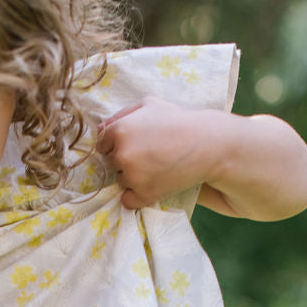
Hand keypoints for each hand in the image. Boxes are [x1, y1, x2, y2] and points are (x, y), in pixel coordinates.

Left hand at [97, 97, 214, 209]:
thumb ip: (120, 115)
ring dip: (132, 177)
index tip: (135, 143)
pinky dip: (136, 196)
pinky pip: (127, 200)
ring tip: (156, 165)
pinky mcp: (144, 195)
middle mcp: (122, 154)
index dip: (116, 144)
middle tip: (149, 153)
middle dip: (124, 159)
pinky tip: (152, 182)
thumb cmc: (178, 121)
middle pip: (110, 163)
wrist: (207, 144)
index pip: (101, 144)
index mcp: (120, 130)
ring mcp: (132, 177)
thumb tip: (99, 129)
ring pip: (120, 181)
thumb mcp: (149, 105)